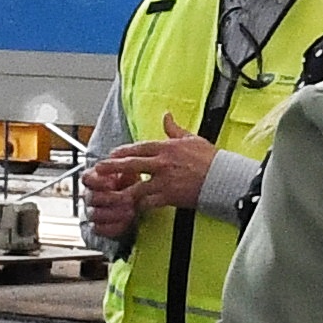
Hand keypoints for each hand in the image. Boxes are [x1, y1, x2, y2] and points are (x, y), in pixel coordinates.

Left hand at [82, 132, 219, 226]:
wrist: (223, 178)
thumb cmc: (210, 159)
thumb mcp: (191, 139)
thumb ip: (174, 129)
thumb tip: (166, 116)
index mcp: (167, 148)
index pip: (139, 147)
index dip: (123, 151)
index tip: (112, 154)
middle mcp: (162, 164)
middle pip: (132, 165)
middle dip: (113, 167)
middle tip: (99, 169)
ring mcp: (164, 181)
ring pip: (137, 187)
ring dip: (123, 191)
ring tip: (110, 194)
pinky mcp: (169, 197)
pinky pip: (149, 202)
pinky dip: (140, 205)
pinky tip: (133, 207)